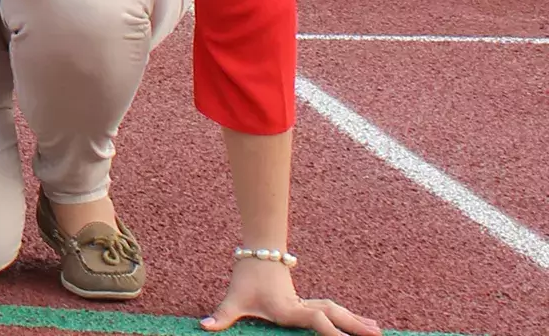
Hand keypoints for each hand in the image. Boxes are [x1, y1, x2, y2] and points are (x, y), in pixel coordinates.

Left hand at [203, 259, 381, 335]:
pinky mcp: (307, 303)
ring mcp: (307, 304)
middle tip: (378, 334)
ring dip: (356, 320)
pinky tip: (362, 321)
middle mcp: (302, 306)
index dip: (331, 332)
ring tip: (377, 329)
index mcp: (289, 309)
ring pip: (337, 311)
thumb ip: (221, 315)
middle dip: (355, 326)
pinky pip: (333, 310)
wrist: (257, 253)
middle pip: (334, 315)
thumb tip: (204, 326)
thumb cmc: (245, 278)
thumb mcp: (233, 299)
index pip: (316, 322)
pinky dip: (349, 316)